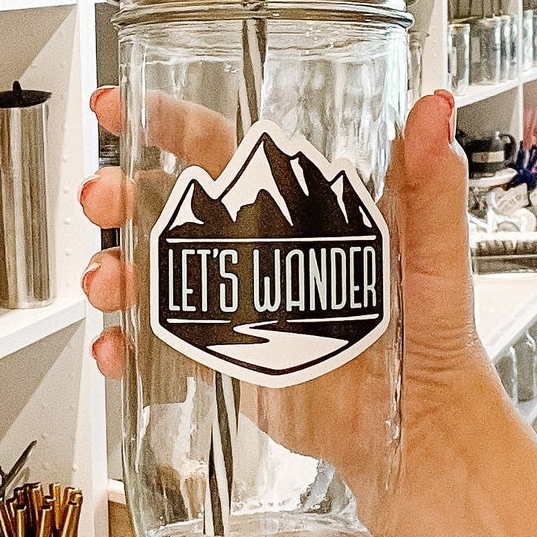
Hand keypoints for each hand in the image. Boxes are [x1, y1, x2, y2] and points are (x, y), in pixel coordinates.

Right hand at [78, 87, 490, 533]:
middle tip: (100, 196)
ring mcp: (235, 303)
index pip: (225, 148)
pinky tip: (116, 348)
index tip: (122, 107)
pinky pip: (160, 346)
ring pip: (153, 272)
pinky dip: (125, 345)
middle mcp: (258, 248)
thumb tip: (434, 109)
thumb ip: (431, 183)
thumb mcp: (435, 250)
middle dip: (119, 192)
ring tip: (107, 281)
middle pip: (168, 204)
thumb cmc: (436, 333)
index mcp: (298, 207)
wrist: (423, 429)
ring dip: (114, 268)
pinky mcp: (226, 358)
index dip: (168, 122)